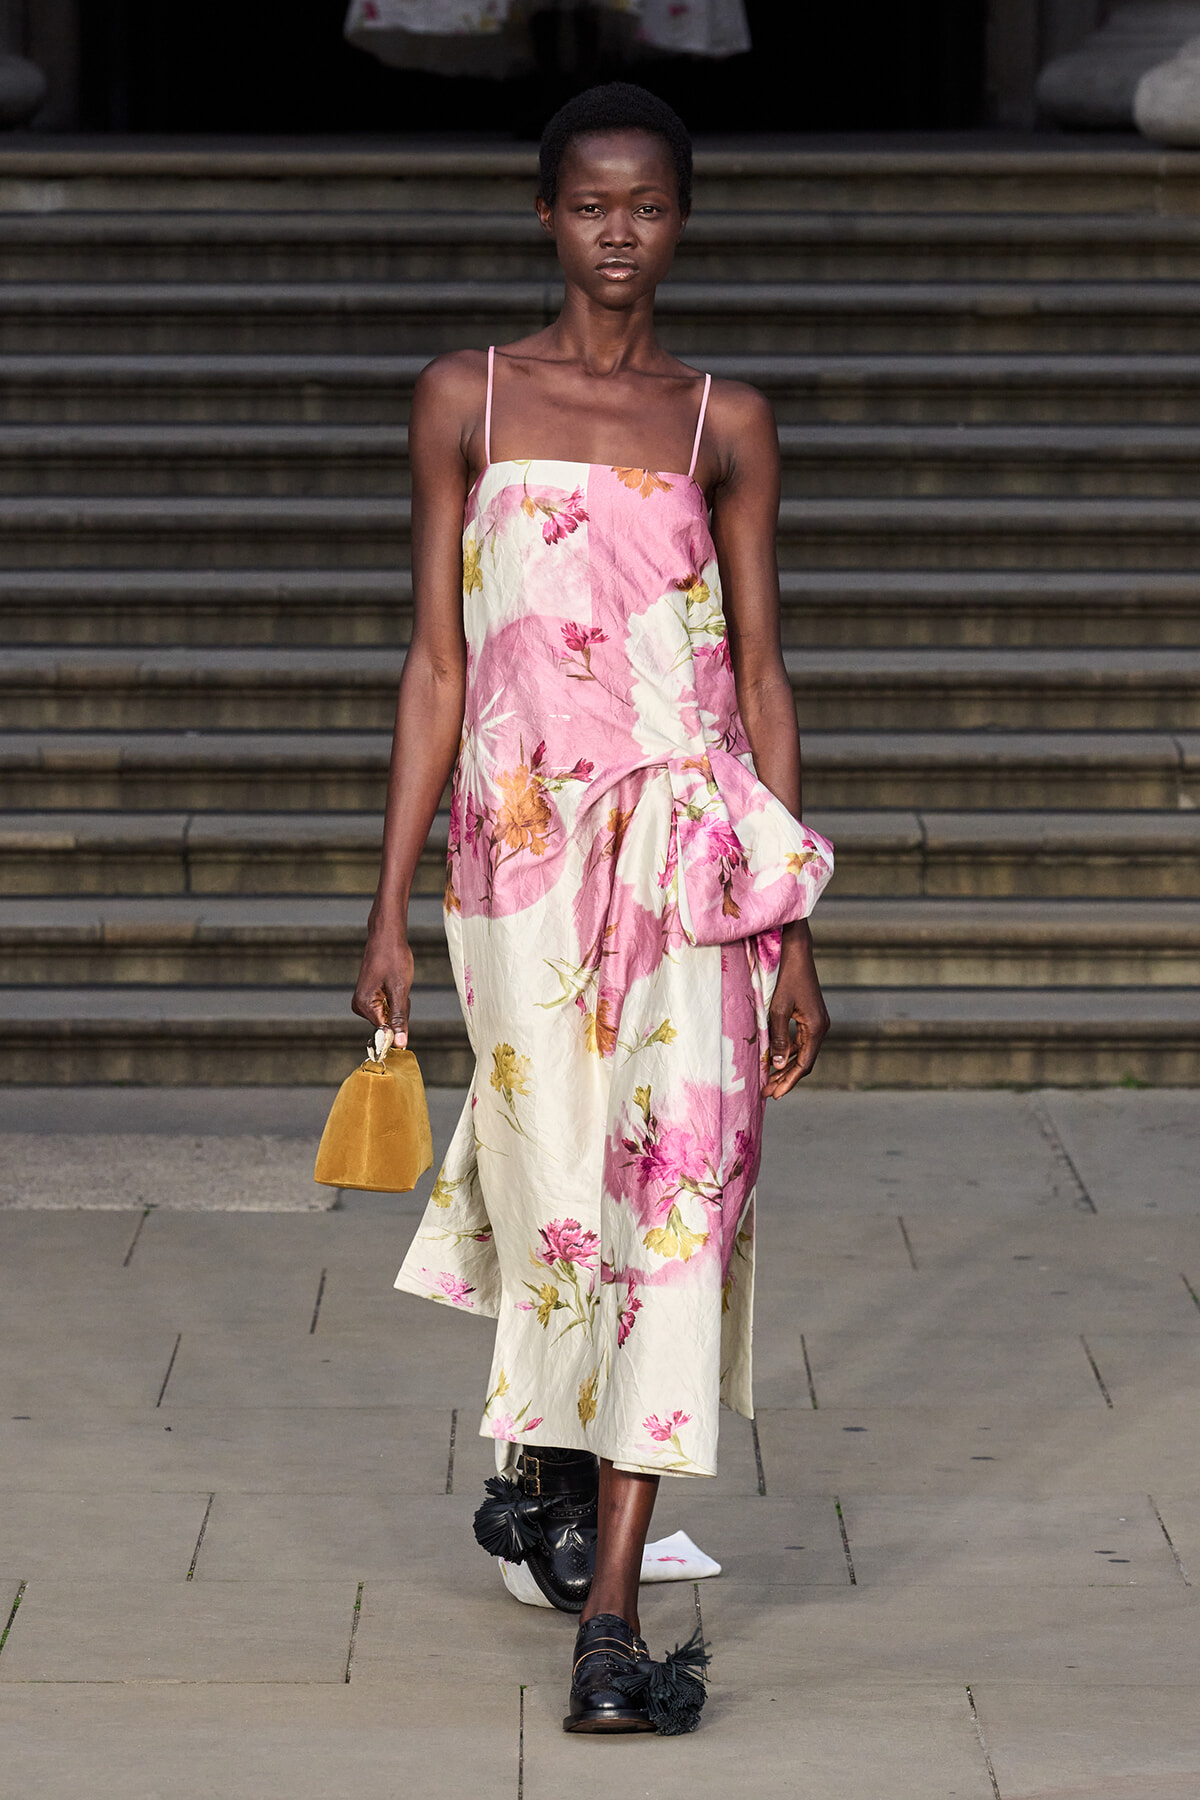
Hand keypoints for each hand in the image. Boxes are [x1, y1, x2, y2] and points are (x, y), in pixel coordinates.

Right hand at [352, 922, 413, 1048]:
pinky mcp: (368, 996)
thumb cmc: (393, 958)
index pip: (384, 1031)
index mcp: (363, 1006)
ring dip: (398, 1003)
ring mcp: (363, 1001)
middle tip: (399, 987)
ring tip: (395, 982)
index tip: (402, 1002)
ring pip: (389, 1014)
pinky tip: (393, 982)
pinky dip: (395, 997)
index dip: (399, 1023)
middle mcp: (359, 1006)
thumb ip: (399, 1019)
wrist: (387, 936)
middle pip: (388, 1023)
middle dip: (400, 1010)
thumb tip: (399, 1044)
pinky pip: (387, 1006)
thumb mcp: (400, 990)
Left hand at [764, 921, 828, 1097]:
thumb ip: (778, 1037)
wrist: (796, 953)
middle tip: (767, 1093)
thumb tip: (776, 1064)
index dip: (788, 1081)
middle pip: (804, 1062)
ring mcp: (818, 1023)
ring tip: (768, 1080)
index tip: (774, 1094)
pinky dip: (788, 1052)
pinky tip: (774, 1059)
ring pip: (803, 1053)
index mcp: (816, 1028)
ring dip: (786, 1067)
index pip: (804, 1064)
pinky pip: (801, 1041)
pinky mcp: (811, 1017)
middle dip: (786, 1078)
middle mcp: (821, 1028)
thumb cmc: (786, 978)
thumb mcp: (778, 1009)